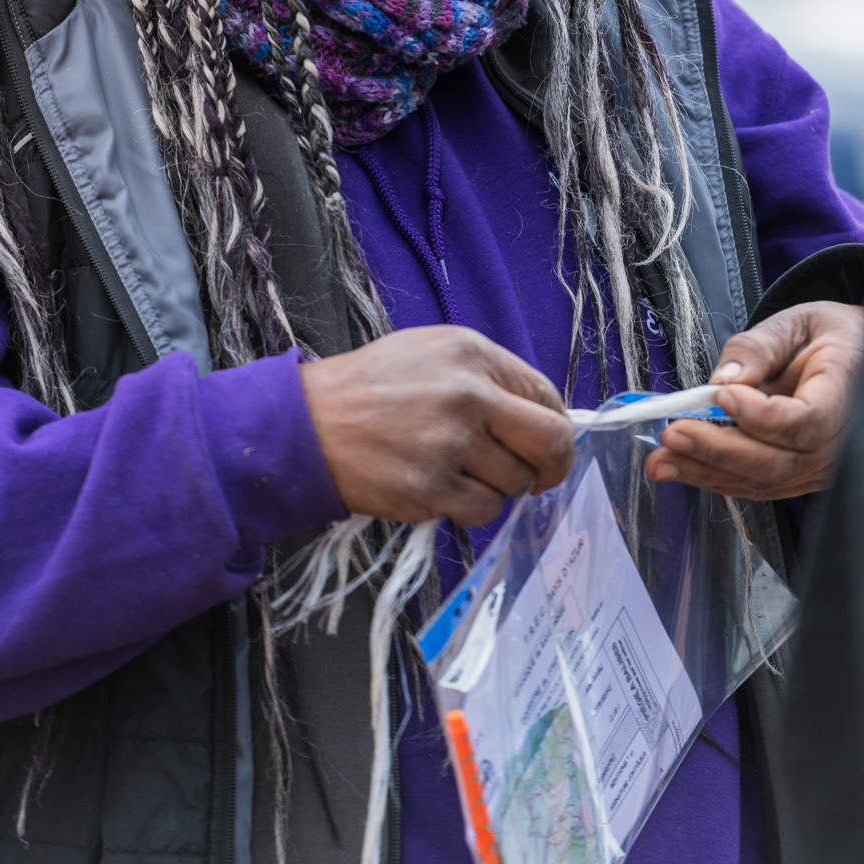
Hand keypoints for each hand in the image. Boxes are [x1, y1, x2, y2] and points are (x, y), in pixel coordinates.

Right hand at [300, 325, 574, 525]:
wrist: (309, 423)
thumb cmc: (371, 387)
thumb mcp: (432, 352)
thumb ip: (489, 377)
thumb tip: (541, 416)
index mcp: (472, 353)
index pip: (546, 396)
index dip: (555, 426)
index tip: (545, 444)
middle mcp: (468, 394)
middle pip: (551, 441)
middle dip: (553, 466)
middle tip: (538, 477)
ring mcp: (450, 444)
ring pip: (516, 482)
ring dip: (499, 486)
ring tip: (460, 472)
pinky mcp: (431, 488)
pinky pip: (484, 510)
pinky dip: (473, 509)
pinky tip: (445, 491)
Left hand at [644, 300, 863, 500]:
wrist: (857, 358)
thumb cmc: (829, 337)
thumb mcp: (797, 323)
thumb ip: (759, 348)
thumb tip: (723, 380)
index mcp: (846, 395)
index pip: (805, 423)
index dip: (761, 417)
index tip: (722, 396)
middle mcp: (840, 444)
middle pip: (777, 462)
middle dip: (718, 450)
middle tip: (672, 433)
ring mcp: (819, 468)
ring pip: (761, 481)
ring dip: (705, 472)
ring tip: (659, 460)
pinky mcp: (798, 477)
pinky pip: (756, 484)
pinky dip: (714, 477)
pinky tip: (678, 465)